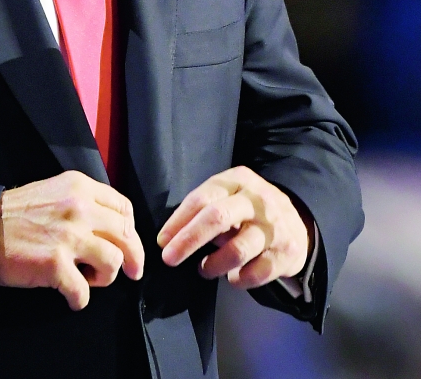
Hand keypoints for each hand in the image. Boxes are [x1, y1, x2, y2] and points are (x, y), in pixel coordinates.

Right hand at [0, 170, 144, 310]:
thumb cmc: (15, 213)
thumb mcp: (53, 191)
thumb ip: (82, 202)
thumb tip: (109, 227)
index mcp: (79, 187)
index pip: (123, 208)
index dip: (131, 230)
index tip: (128, 245)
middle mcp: (78, 207)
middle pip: (126, 235)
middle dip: (134, 258)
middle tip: (132, 273)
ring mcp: (68, 236)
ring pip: (114, 262)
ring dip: (105, 277)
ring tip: (87, 278)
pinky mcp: (55, 264)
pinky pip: (84, 292)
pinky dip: (79, 299)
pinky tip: (70, 295)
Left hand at [156, 166, 311, 288]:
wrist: (298, 221)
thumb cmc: (249, 209)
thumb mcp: (229, 196)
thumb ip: (205, 209)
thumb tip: (171, 237)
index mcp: (237, 180)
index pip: (201, 198)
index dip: (178, 221)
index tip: (162, 241)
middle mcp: (257, 200)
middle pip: (217, 218)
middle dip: (188, 240)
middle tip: (169, 259)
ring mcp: (274, 226)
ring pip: (237, 250)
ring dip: (213, 264)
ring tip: (205, 269)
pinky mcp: (287, 252)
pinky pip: (256, 273)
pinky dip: (238, 279)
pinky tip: (232, 276)